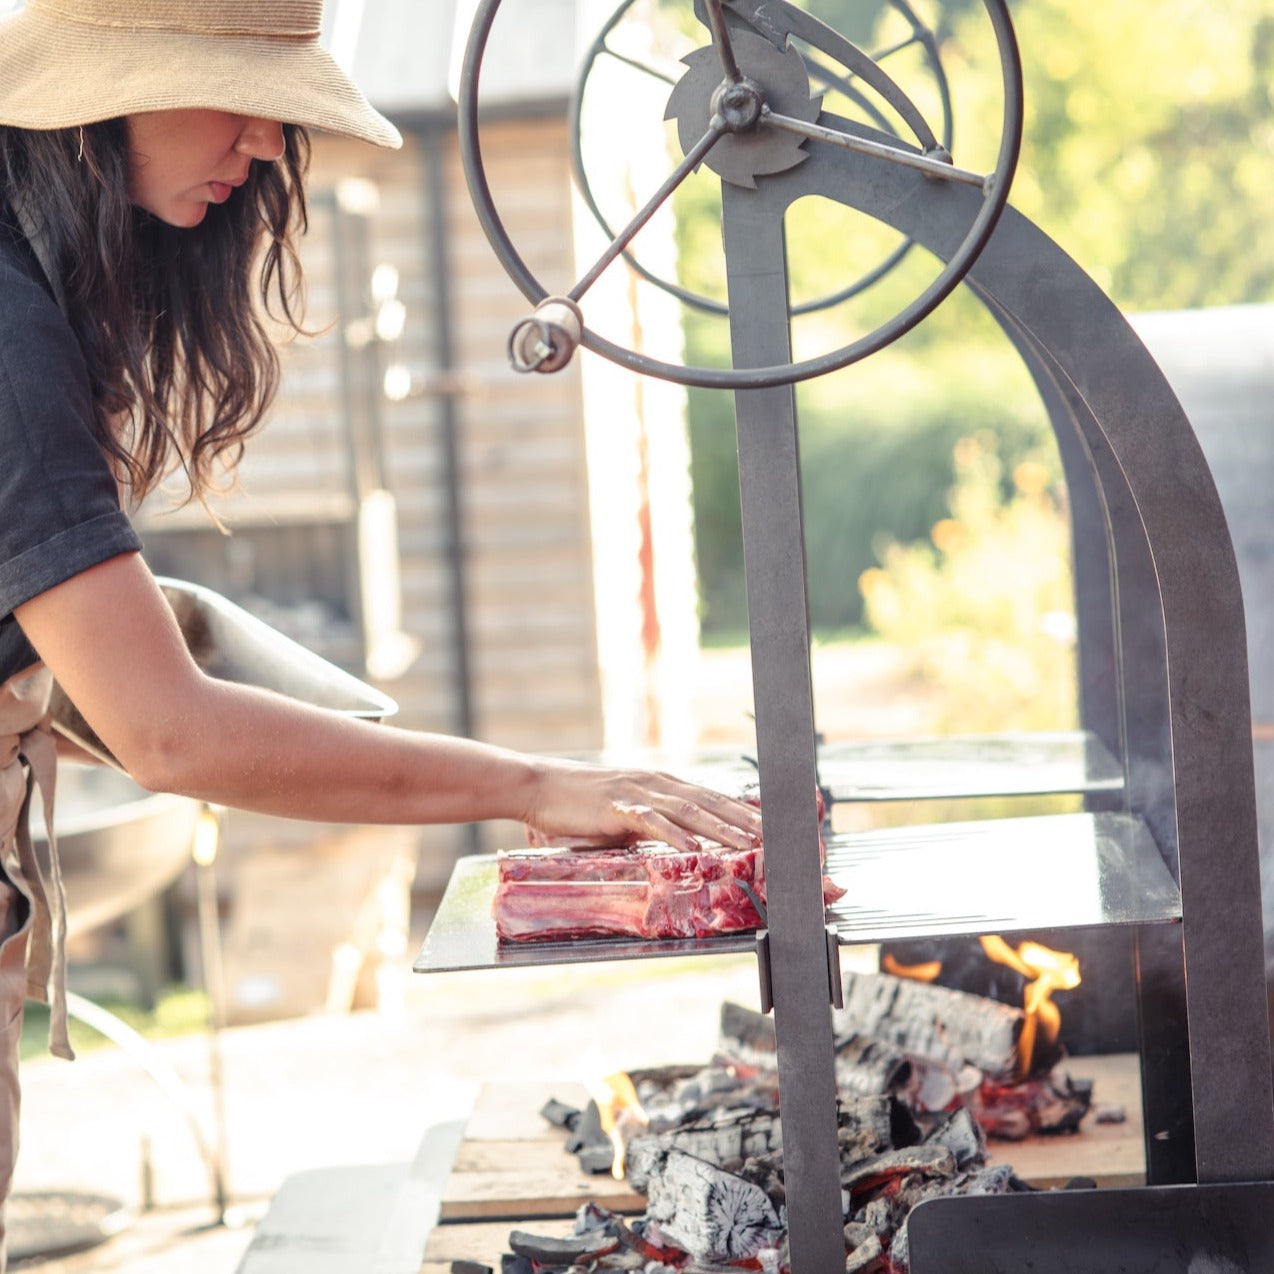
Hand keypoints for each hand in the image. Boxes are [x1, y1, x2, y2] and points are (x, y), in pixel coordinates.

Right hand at [521, 759, 762, 852]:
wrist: (540, 788)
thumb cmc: (580, 805)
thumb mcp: (625, 814)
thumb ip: (653, 825)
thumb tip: (679, 845)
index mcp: (661, 785)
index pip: (712, 797)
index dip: (744, 812)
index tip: (773, 827)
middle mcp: (657, 783)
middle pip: (711, 801)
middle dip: (747, 820)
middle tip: (778, 837)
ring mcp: (638, 792)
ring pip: (690, 810)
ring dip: (722, 828)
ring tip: (749, 844)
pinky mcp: (617, 806)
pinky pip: (652, 822)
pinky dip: (676, 836)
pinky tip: (694, 850)